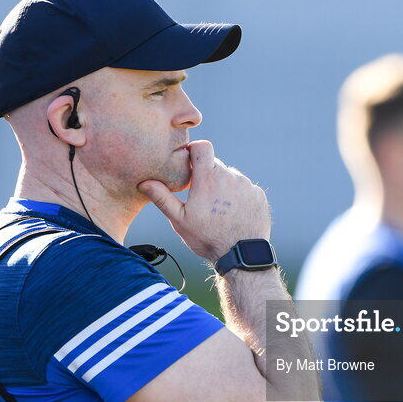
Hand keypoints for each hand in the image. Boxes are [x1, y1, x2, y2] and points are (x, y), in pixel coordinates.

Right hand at [138, 140, 270, 262]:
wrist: (241, 255)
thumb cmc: (207, 238)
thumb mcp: (180, 220)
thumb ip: (162, 197)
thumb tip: (144, 183)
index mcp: (208, 178)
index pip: (202, 146)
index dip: (194, 150)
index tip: (189, 161)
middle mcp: (230, 176)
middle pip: (215, 164)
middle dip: (207, 175)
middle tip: (202, 197)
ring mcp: (246, 185)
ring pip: (231, 177)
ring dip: (223, 187)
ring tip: (218, 210)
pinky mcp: (258, 195)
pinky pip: (245, 189)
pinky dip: (238, 197)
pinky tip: (233, 214)